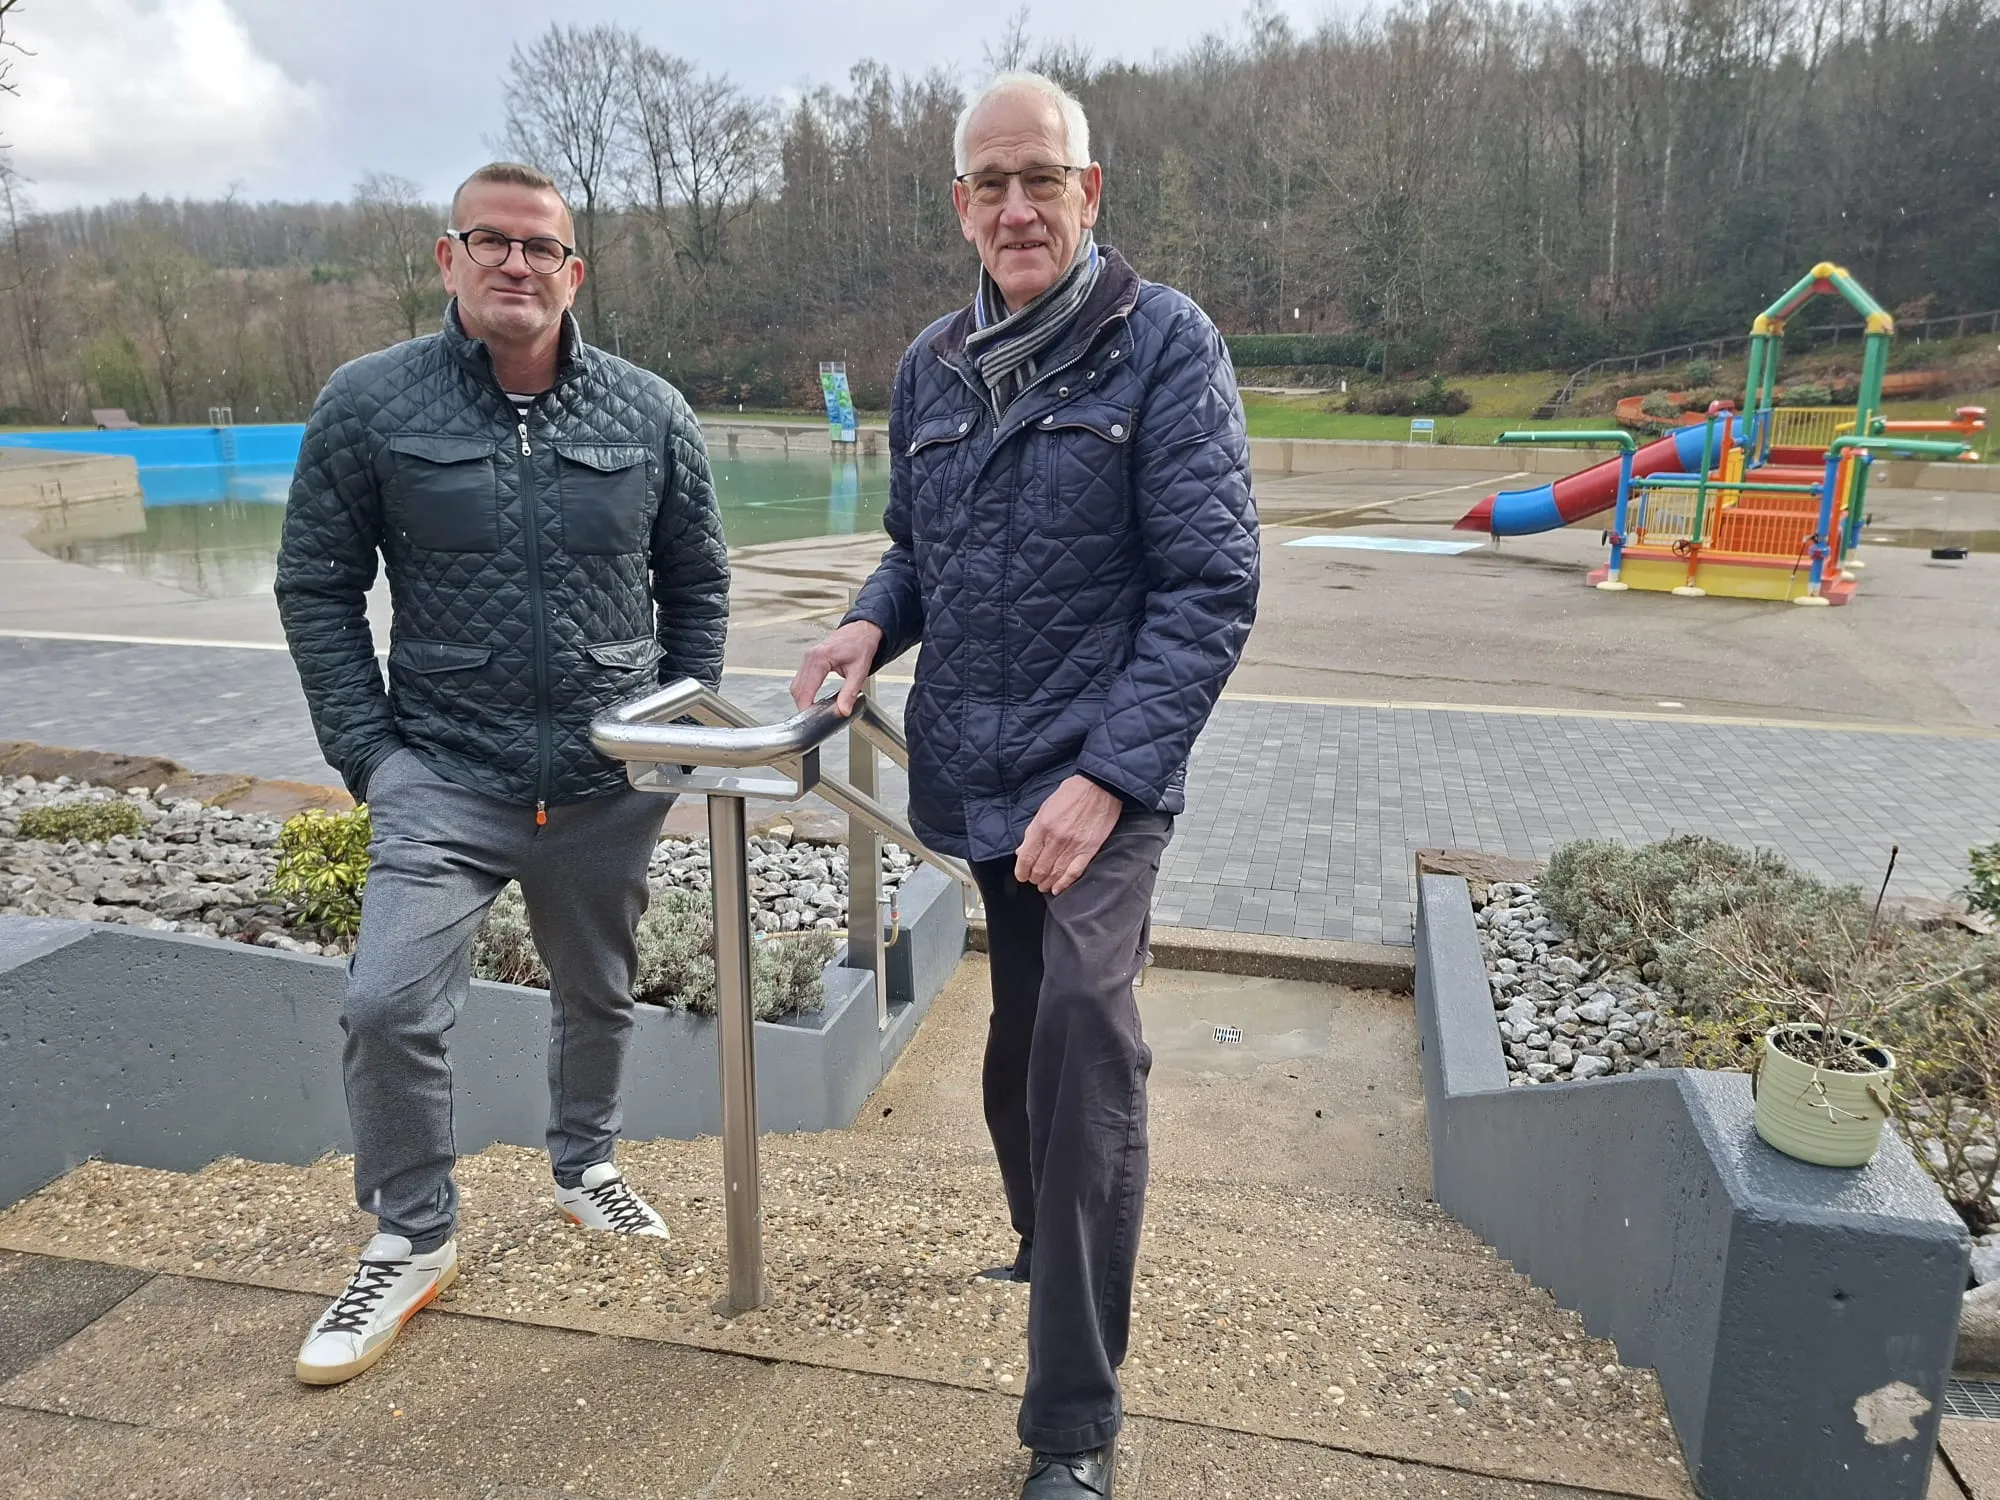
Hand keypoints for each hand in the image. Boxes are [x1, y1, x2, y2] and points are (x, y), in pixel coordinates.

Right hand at [790, 620, 884, 714]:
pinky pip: (800, 680)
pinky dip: (804, 692)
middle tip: (813, 720)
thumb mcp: (859, 672)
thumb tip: (843, 710)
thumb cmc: (861, 645)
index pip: (805, 689)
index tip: (810, 719)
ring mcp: (807, 658)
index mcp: (819, 658)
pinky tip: (812, 700)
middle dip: (803, 706)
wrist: (862, 630)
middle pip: (797, 689)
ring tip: (814, 712)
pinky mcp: (809, 660)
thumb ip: (849, 693)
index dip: (806, 706)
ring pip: (796, 685)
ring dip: (802, 699)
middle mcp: (809, 657)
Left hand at [1015, 775, 1121, 894]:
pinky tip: (1057, 889)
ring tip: (1043, 886)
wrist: (1100, 787)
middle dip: (1033, 878)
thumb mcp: (1045, 808)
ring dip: (1046, 883)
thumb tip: (1022, 850)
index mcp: (1043, 826)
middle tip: (1033, 880)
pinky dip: (1064, 884)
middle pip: (1040, 869)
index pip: (1026, 857)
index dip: (1021, 871)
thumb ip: (1032, 831)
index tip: (1021, 875)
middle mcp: (1056, 838)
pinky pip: (1074, 872)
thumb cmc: (1071, 794)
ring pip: (1055, 874)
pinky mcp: (1089, 850)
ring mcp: (1074, 845)